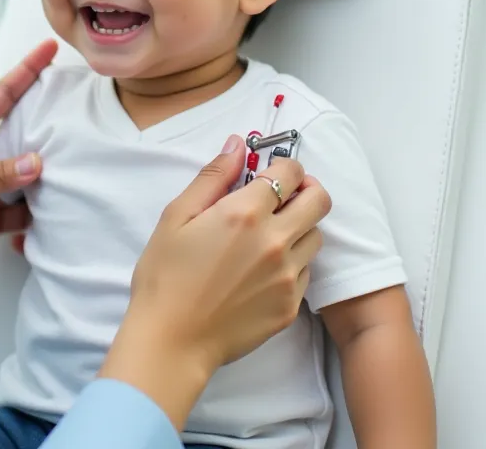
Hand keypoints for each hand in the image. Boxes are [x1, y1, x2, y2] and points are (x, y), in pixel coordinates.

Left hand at [0, 40, 57, 304]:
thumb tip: (36, 162)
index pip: (0, 97)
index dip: (25, 72)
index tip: (48, 48)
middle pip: (21, 132)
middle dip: (48, 122)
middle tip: (80, 108)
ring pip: (27, 172)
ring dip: (48, 172)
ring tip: (79, 162)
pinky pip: (24, 208)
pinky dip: (39, 210)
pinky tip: (56, 209)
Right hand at [98, 136, 330, 429]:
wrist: (172, 341)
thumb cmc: (165, 277)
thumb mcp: (176, 217)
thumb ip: (212, 177)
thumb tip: (237, 145)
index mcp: (245, 213)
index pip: (290, 172)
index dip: (284, 166)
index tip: (271, 172)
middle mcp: (275, 241)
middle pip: (319, 200)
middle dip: (306, 189)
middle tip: (285, 196)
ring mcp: (287, 276)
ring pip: (316, 236)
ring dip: (300, 227)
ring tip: (270, 236)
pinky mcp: (290, 305)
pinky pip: (306, 272)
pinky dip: (292, 263)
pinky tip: (263, 270)